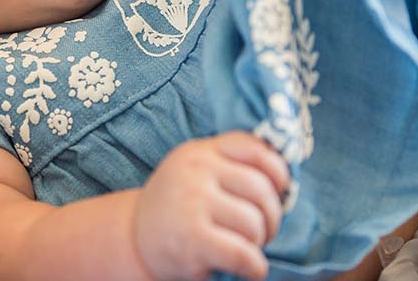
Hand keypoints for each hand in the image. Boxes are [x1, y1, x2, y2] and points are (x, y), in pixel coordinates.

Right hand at [132, 131, 289, 280]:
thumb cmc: (176, 205)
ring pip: (254, 223)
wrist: (133, 238)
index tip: (280, 191)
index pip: (254, 149)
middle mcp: (196, 172)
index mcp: (201, 151)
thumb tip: (284, 177)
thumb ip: (230, 163)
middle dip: (273, 217)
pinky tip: (251, 269)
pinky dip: (255, 267)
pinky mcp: (192, 240)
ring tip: (246, 247)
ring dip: (259, 243)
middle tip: (263, 231)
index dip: (278, 171)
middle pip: (261, 190)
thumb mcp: (195, 170)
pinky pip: (243, 254)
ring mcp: (192, 204)